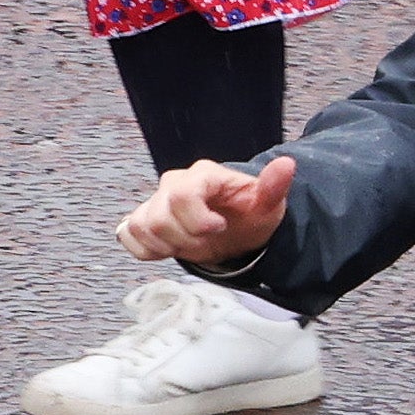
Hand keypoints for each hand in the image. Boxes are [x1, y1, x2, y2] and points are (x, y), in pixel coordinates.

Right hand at [127, 150, 296, 265]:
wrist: (236, 229)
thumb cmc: (249, 215)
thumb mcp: (268, 205)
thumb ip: (274, 186)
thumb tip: (287, 164)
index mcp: (203, 175)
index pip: (182, 194)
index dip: (197, 220)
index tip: (218, 228)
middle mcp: (173, 183)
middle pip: (159, 217)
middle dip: (186, 239)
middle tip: (208, 241)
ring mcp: (155, 201)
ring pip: (142, 227)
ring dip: (169, 245)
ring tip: (192, 244)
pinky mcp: (142, 218)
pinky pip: (128, 236)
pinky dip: (147, 250)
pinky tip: (170, 247)